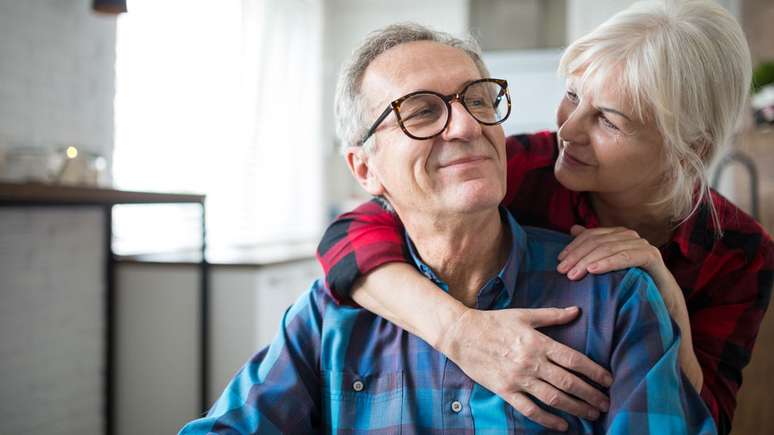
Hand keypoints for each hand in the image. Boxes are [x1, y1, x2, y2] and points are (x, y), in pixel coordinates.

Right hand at [437, 306, 612, 431]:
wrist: (461, 334)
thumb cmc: (493, 322)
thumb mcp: (524, 314)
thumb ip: (552, 315)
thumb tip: (577, 311)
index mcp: (538, 342)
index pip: (574, 360)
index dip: (594, 372)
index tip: (608, 380)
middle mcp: (531, 362)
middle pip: (568, 382)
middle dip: (590, 395)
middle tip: (606, 403)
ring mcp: (518, 378)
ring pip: (553, 398)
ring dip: (576, 408)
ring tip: (592, 414)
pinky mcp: (505, 390)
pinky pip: (530, 409)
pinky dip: (548, 419)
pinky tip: (562, 425)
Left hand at [557, 225, 669, 285]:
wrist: (663, 299)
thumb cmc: (632, 282)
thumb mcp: (608, 264)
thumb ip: (593, 245)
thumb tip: (573, 228)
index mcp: (618, 234)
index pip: (591, 235)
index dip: (573, 246)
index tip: (559, 261)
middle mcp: (630, 236)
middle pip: (597, 242)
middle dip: (577, 256)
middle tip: (562, 271)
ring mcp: (642, 244)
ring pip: (608, 248)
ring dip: (587, 261)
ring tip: (573, 274)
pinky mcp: (651, 256)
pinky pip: (625, 257)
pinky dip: (608, 263)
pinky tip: (593, 270)